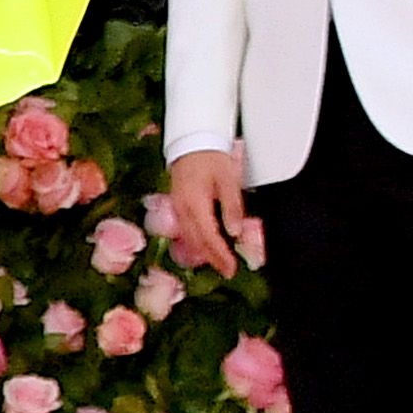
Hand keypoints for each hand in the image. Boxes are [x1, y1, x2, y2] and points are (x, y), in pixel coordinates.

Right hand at [163, 144, 255, 265]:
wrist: (192, 141)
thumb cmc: (211, 157)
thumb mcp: (228, 179)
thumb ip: (232, 207)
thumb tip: (234, 232)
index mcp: (195, 203)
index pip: (208, 237)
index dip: (220, 255)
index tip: (231, 267)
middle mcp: (182, 209)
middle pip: (197, 242)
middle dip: (212, 259)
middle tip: (227, 271)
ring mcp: (177, 208)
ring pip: (189, 239)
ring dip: (203, 254)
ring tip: (218, 263)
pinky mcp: (177, 206)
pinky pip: (185, 230)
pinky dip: (196, 243)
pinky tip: (204, 247)